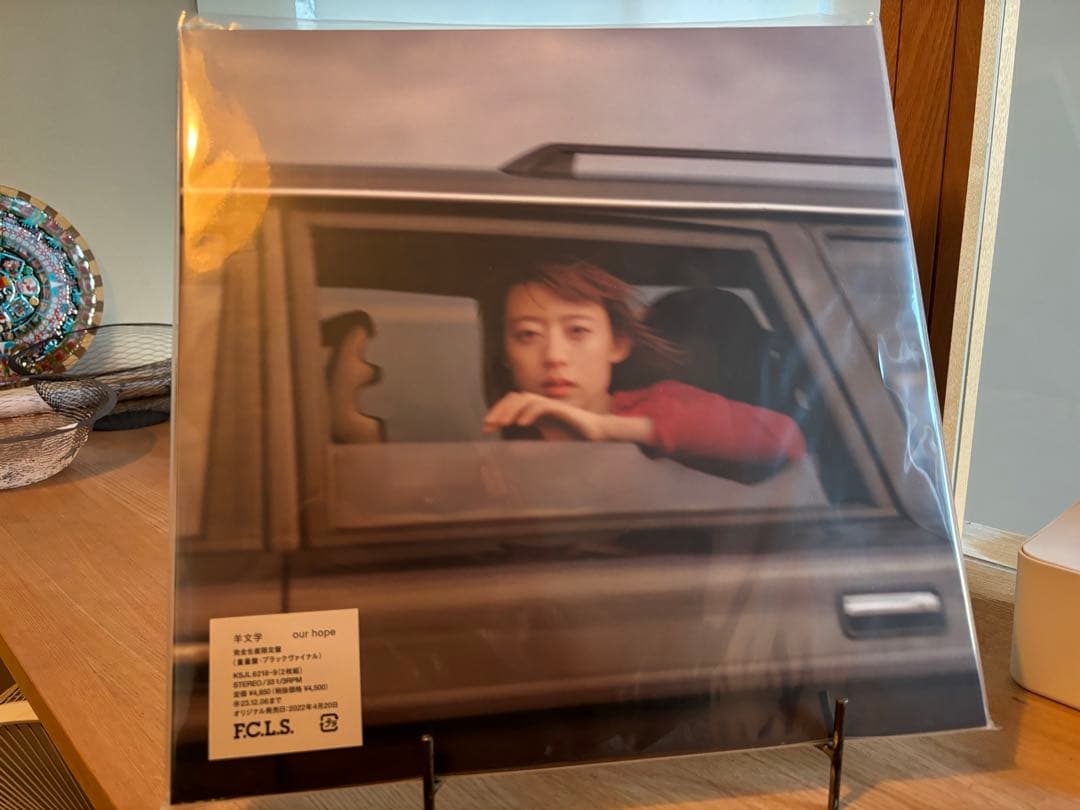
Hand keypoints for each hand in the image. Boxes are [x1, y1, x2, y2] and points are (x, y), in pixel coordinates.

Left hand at [483, 392, 603, 440]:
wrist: (595, 435)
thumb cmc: (572, 438)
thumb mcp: (546, 442)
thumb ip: (530, 446)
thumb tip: (511, 456)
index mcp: (534, 412)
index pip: (511, 405)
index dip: (497, 413)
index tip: (486, 429)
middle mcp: (541, 405)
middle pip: (514, 398)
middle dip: (499, 410)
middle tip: (488, 425)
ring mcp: (551, 405)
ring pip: (525, 398)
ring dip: (511, 410)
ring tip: (501, 424)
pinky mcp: (561, 409)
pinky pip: (542, 406)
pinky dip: (530, 412)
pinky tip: (521, 423)